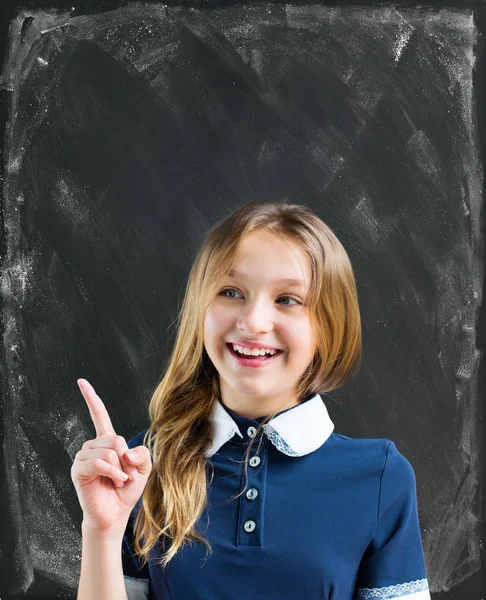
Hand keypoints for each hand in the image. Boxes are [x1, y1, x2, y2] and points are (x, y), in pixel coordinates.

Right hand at [71, 379, 151, 532]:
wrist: (115, 514)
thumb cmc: (127, 490)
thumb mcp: (144, 468)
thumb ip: (142, 453)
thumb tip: (125, 450)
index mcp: (107, 441)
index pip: (98, 415)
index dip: (91, 398)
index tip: (81, 381)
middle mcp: (92, 446)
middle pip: (114, 437)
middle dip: (125, 458)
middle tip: (125, 474)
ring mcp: (83, 457)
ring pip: (108, 450)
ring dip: (119, 468)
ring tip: (119, 480)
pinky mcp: (78, 470)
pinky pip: (97, 462)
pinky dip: (111, 472)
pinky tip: (114, 481)